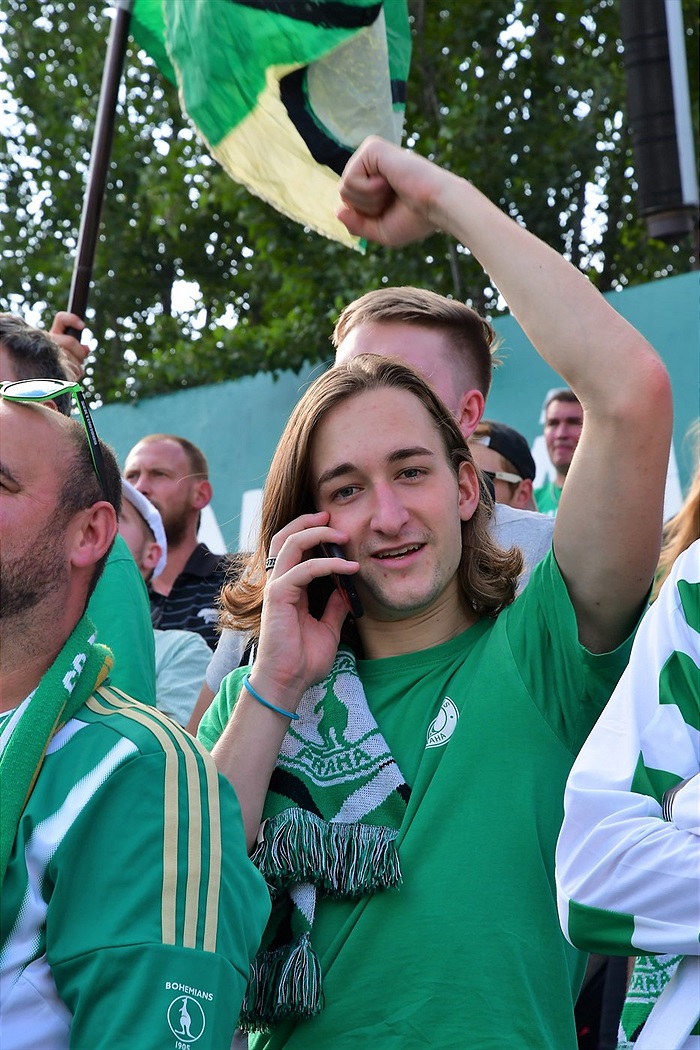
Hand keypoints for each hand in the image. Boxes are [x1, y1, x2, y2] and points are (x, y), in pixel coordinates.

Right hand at [49, 311, 88, 380]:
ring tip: (70, 371)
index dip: (72, 319)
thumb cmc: (61, 367)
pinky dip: (74, 374)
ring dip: (76, 366)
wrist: (45, 382)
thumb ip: (79, 349)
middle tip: (79, 360)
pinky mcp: (49, 367)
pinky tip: (68, 376)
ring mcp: (45, 354)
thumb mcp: (71, 355)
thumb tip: (87, 348)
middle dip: (79, 353)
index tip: (82, 326)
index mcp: (52, 335)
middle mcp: (46, 341)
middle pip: (70, 341)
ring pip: (70, 357)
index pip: (61, 319)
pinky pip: (70, 370)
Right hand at [249, 512, 358, 709]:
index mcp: (289, 588)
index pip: (294, 549)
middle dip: (309, 522)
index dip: (312, 533)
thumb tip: (346, 591)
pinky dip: (328, 564)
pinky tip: (348, 568)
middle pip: (285, 536)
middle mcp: (279, 582)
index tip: (338, 530)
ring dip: (317, 533)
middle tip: (332, 516)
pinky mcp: (278, 596)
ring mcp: (276, 587)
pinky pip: (303, 569)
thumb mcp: (328, 628)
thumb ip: (334, 607)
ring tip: (342, 534)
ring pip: (290, 543)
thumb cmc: (303, 660)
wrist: (288, 683)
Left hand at [336, 135, 452, 246]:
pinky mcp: (371, 147)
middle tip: (392, 201)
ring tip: (391, 190)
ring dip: (368, 201)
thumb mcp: (381, 231)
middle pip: (344, 196)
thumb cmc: (416, 218)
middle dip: (366, 209)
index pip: (348, 204)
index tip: (391, 211)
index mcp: (373, 181)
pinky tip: (388, 182)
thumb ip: (357, 225)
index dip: (366, 217)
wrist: (437, 205)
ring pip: (343, 189)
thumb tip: (337, 210)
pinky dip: (368, 191)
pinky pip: (350, 180)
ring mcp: (370, 153)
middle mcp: (370, 164)